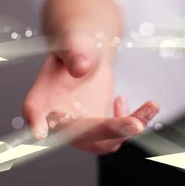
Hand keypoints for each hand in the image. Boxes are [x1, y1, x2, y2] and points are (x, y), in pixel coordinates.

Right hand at [22, 30, 158, 153]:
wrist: (87, 53)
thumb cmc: (75, 46)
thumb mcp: (74, 42)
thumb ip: (75, 53)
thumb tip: (81, 68)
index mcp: (41, 97)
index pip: (34, 111)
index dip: (36, 122)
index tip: (40, 131)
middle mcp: (57, 121)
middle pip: (79, 136)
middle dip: (109, 132)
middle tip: (134, 124)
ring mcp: (80, 130)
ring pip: (104, 143)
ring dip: (129, 130)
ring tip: (151, 106)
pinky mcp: (99, 131)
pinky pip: (119, 137)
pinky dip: (136, 124)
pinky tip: (144, 105)